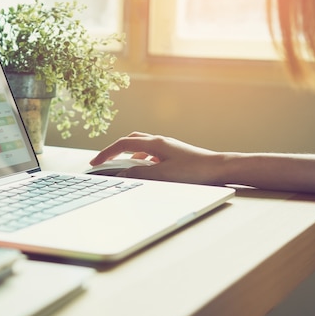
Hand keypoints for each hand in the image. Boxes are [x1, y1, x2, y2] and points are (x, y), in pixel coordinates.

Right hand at [90, 132, 223, 183]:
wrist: (219, 168)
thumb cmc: (195, 171)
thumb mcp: (163, 175)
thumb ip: (140, 175)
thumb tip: (121, 175)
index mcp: (155, 143)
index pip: (123, 144)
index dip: (106, 154)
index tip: (94, 164)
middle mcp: (160, 141)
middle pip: (130, 140)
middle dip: (114, 150)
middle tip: (104, 162)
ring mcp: (167, 147)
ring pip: (141, 146)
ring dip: (128, 155)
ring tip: (121, 168)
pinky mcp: (174, 154)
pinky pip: (151, 153)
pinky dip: (141, 160)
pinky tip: (144, 170)